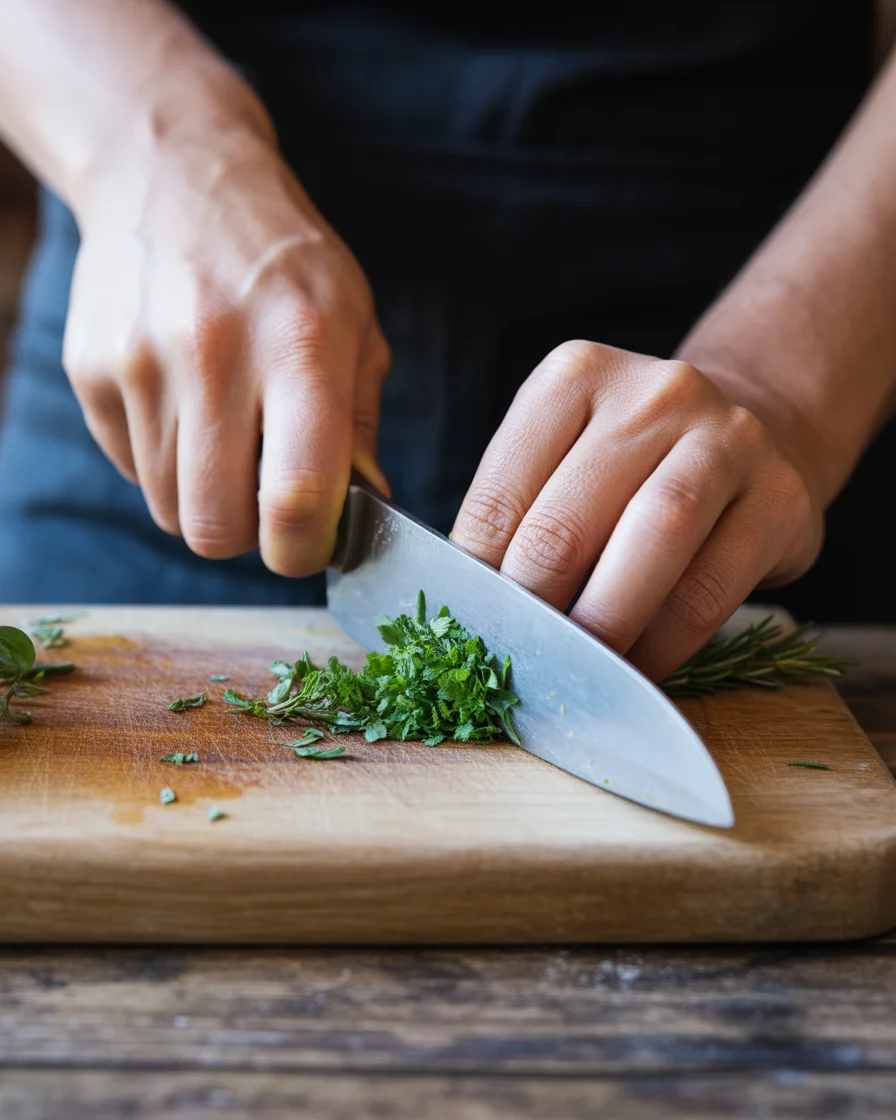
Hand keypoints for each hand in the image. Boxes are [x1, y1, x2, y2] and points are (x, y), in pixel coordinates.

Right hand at [63, 94, 389, 576]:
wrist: (174, 174)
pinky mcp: (90, 368)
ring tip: (227, 440)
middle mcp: (213, 353)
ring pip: (169, 507)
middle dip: (247, 537)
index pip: (294, 496)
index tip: (308, 544)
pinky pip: (131, 469)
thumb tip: (361, 511)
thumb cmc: (284, 261)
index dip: (303, 549)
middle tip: (265, 504)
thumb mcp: (354, 321)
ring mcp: (140, 361)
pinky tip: (186, 407)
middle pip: (215, 526)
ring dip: (205, 498)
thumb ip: (359, 422)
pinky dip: (164, 463)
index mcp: (299, 346)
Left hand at [451, 341, 823, 679]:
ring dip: (601, 625)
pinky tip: (637, 666)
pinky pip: (708, 591)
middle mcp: (653, 394)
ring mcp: (727, 438)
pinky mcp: (781, 498)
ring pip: (649, 544)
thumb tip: (472, 613)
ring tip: (577, 671)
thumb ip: (520, 517)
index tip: (472, 630)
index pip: (499, 497)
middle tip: (518, 662)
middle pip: (564, 526)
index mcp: (574, 377)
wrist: (754, 432)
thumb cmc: (634, 463)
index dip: (477, 582)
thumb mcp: (566, 457)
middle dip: (533, 612)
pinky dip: (662, 644)